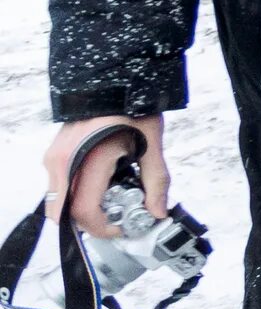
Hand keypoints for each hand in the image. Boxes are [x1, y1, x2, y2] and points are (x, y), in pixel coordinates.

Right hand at [42, 114, 167, 239]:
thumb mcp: (151, 142)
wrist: (112, 79)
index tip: (121, 228)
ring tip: (115, 197)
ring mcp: (55, 158)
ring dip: (87, 208)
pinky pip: (62, 187)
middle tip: (120, 216)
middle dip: (94, 222)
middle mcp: (63, 162)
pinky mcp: (55, 155)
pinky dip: (80, 194)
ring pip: (63, 201)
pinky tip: (105, 183)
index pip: (84, 211)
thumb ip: (156, 180)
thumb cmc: (132, 105)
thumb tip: (158, 212)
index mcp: (87, 161)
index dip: (103, 227)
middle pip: (68, 212)